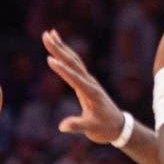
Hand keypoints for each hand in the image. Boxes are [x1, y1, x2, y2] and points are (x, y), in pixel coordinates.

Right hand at [43, 29, 126, 143]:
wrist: (117, 126)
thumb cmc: (105, 128)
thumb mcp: (92, 129)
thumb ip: (78, 125)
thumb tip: (62, 126)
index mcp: (90, 93)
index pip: (74, 79)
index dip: (62, 70)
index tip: (49, 59)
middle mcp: (89, 83)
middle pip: (73, 62)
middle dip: (59, 48)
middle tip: (46, 35)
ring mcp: (88, 80)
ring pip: (73, 60)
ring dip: (61, 46)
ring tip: (49, 34)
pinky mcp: (85, 82)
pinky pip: (74, 65)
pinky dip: (65, 55)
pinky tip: (58, 49)